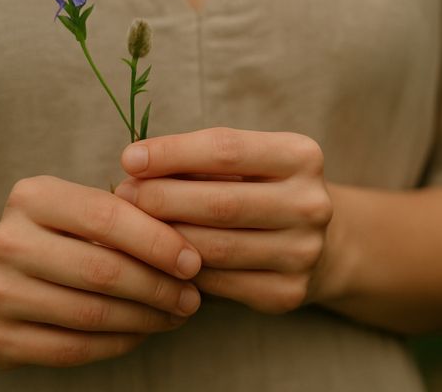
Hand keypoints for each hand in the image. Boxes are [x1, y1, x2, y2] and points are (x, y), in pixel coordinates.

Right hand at [0, 176, 202, 368]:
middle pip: (101, 270)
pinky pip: (72, 348)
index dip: (157, 243)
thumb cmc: (65, 236)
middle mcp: (7, 241)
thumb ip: (131, 215)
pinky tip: (143, 333)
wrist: (0, 275)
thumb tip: (192, 249)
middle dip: (158, 287)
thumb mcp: (87, 209)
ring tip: (177, 315)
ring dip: (145, 318)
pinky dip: (118, 342)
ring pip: (90, 313)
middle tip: (192, 298)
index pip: (106, 218)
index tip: (194, 263)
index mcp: (33, 197)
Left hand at [115, 128, 332, 314]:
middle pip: (221, 202)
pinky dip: (182, 272)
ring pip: (215, 248)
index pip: (227, 149)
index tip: (130, 158)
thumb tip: (136, 167)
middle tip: (124, 195)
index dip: (173, 153)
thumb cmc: (261, 189)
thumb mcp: (246, 161)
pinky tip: (160, 261)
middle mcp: (311, 203)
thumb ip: (200, 160)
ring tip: (133, 228)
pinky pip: (218, 284)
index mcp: (302, 156)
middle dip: (161, 198)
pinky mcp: (289, 292)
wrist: (317, 242)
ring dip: (164, 239)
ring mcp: (303, 251)